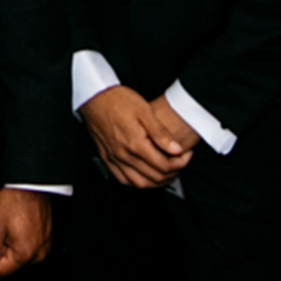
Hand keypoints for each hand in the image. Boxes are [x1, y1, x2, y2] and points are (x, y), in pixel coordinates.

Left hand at [0, 187, 54, 280]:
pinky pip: (31, 249)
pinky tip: (23, 226)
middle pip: (12, 265)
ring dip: (15, 245)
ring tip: (16, 226)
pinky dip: (25, 241)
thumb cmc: (13, 203)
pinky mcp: (48, 241)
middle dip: (5, 250)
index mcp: (24, 254)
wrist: (31, 186)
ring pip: (21, 257)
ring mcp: (45, 248)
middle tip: (6, 230)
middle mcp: (38, 255)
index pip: (1, 271)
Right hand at [79, 86, 195, 187]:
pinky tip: (145, 176)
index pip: (164, 165)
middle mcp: (123, 155)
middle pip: (154, 176)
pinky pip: (123, 180)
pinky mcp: (106, 158)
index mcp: (135, 144)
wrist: (95, 97)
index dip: (180, 163)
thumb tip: (176, 149)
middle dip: (172, 173)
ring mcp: (113, 158)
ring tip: (167, 172)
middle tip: (180, 163)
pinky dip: (137, 183)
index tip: (186, 155)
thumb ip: (161, 133)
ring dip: (157, 182)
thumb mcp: (145, 110)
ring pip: (139, 183)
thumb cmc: (117, 100)